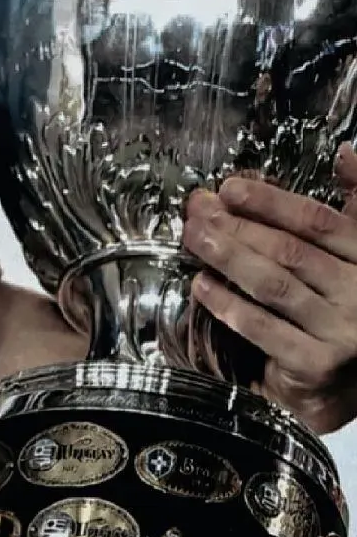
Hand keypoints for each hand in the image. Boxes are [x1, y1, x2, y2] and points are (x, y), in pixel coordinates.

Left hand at [183, 147, 356, 431]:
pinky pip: (264, 329)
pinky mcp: (315, 365)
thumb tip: (346, 153)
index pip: (318, 222)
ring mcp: (341, 333)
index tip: (230, 188)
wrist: (352, 384)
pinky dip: (230, 305)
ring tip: (195, 238)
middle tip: (198, 212)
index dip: (272, 202)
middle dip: (239, 227)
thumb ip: (353, 207)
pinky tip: (202, 287)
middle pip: (291, 252)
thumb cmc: (349, 309)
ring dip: (229, 258)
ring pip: (275, 286)